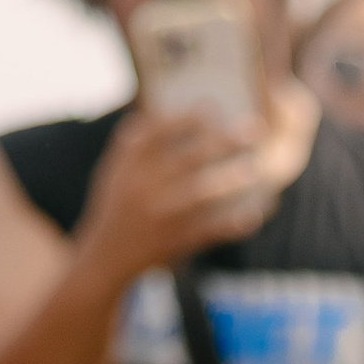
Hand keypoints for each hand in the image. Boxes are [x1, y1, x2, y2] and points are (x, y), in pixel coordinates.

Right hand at [80, 106, 270, 287]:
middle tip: (254, 129)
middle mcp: (142, 188)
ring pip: (203, 194)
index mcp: (128, 165)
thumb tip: (167, 108)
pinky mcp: (174, 242)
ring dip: (233, 180)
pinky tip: (253, 215)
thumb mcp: (116, 170)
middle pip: (189, 158)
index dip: (188, 117)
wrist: (106, 257)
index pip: (158, 132)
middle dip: (224, 141)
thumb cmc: (119, 204)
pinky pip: (210, 231)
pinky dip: (233, 223)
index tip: (213, 106)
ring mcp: (160, 216)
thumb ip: (136, 142)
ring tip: (257, 169)